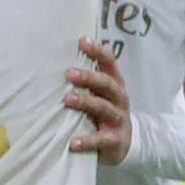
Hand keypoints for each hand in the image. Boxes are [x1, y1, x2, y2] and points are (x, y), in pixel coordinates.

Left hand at [65, 37, 131, 165]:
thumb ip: (88, 79)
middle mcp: (119, 98)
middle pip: (106, 84)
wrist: (125, 143)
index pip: (110, 62)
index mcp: (115, 83)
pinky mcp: (115, 140)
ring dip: (85, 102)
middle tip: (69, 73)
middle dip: (88, 77)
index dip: (98, 51)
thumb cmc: (105, 111)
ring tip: (67, 99)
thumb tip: (59, 59)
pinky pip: (101, 139)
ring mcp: (119, 119)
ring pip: (103, 108)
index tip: (82, 41)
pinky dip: (87, 140)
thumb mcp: (101, 93)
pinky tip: (73, 142)